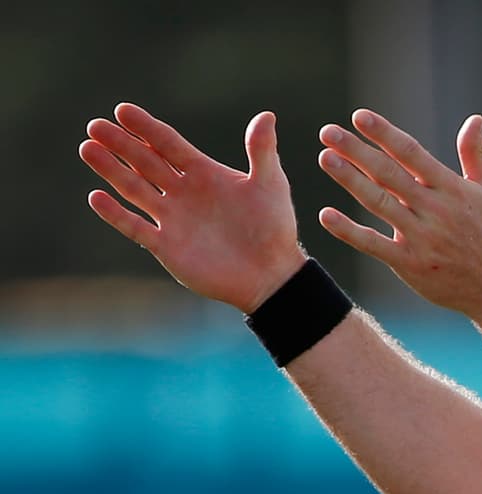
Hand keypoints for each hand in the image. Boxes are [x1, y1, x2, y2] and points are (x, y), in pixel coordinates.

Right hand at [79, 104, 306, 312]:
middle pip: (145, 162)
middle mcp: (184, 193)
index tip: (123, 110)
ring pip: (135, 189)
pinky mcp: (167, 247)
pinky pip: (135, 227)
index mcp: (204, 174)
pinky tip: (97, 196)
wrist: (271, 274)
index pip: (168, 144)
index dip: (146, 128)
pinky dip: (116, 214)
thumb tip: (266, 115)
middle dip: (121, 144)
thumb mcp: (270, 184)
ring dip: (111, 170)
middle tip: (95, 126)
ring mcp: (173, 219)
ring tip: (88, 149)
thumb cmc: (274, 228)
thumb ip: (261, 150)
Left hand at [316, 109, 481, 333]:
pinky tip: (326, 215)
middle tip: (328, 132)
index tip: (360, 117)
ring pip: (379, 203)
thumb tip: (475, 119)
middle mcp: (435, 210)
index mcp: (452, 189)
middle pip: (389, 174)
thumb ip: (475, 155)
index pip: (412, 154)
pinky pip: (374, 245)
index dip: (385, 134)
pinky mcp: (411, 264)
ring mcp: (422, 238)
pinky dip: (349, 231)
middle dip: (357, 151)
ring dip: (350, 179)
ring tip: (325, 158)